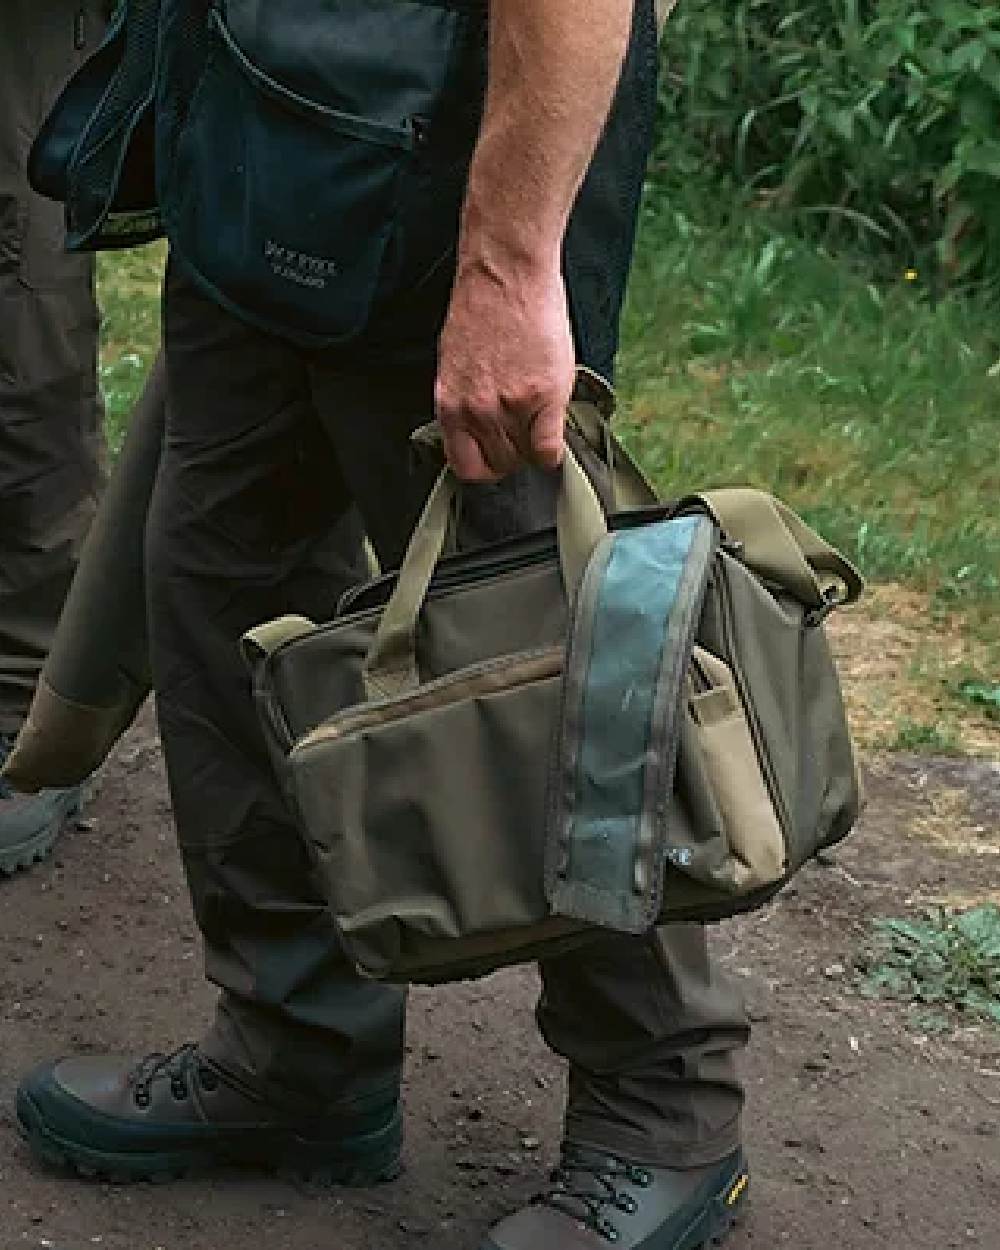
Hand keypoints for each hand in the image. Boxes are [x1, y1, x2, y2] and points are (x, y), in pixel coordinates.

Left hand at [434, 252, 573, 481]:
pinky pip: (550, 449)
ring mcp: (511, 406)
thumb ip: (465, 401)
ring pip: (525, 458)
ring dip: (534, 446)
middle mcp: (477, 411)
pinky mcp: (543, 397)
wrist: (506, 273)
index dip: (485, 467)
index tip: (496, 458)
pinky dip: (554, 449)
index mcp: (450, 404)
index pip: (465, 466)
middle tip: (523, 433)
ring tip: (538, 419)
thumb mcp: (456, 363)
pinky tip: (553, 428)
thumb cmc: (482, 308)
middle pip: (500, 464)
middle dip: (513, 454)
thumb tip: (479, 430)